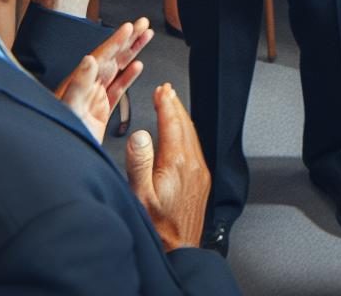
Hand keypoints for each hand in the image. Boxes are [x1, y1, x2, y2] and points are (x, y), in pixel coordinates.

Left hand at [55, 18, 152, 143]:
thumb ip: (78, 85)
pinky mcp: (100, 112)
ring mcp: (95, 98)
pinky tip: (137, 66)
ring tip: (145, 36)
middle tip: (143, 23)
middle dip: (129, 39)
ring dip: (132, 52)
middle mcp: (87, 87)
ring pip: (118, 69)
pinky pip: (118, 89)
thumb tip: (88, 60)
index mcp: (79, 83)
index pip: (102, 55)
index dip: (117, 40)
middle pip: (112, 57)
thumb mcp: (69, 110)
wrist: (58, 163)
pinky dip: (129, 76)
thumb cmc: (58, 137)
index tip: (130, 27)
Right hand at [126, 84, 210, 250]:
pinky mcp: (201, 179)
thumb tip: (140, 136)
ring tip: (172, 106)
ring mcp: (199, 171)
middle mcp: (192, 164)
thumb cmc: (157, 227)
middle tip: (166, 91)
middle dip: (175, 105)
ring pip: (192, 135)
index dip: (166, 104)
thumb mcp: (139, 195)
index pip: (172, 124)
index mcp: (177, 163)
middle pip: (185, 125)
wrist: (179, 249)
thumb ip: (139, 163)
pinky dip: (187, 132)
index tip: (161, 91)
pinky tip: (181, 134)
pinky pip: (196, 147)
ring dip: (181, 117)